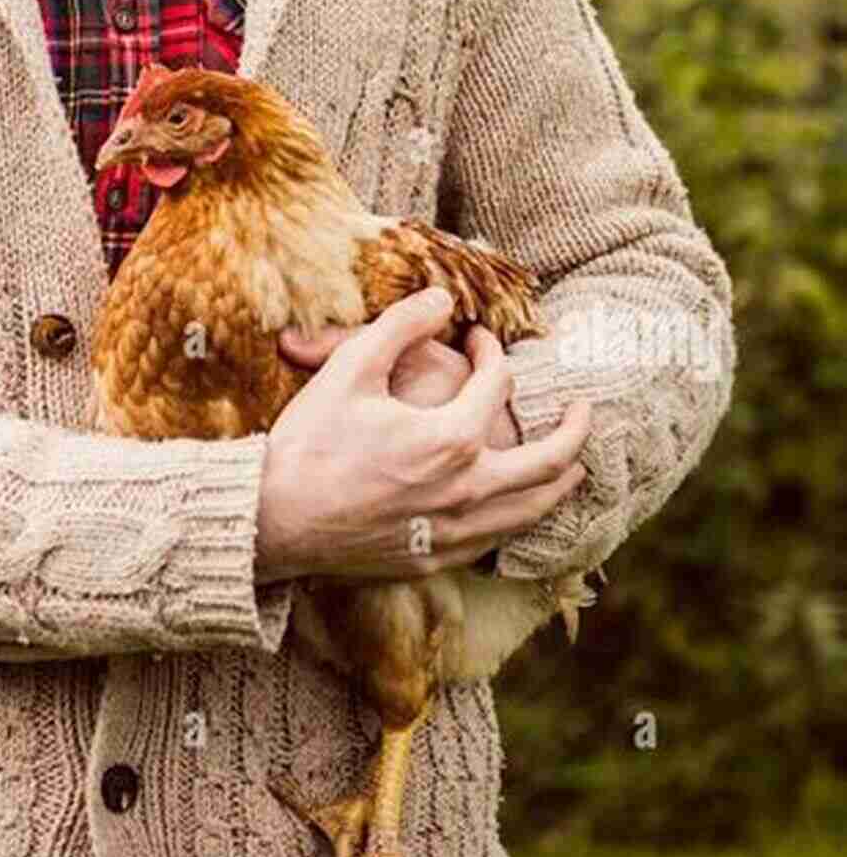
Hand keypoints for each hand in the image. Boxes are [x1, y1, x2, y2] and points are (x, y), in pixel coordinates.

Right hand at [256, 288, 590, 582]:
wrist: (272, 518)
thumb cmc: (309, 441)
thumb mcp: (352, 367)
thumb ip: (401, 324)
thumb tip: (441, 295)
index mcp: (452, 438)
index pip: (496, 384)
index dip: (491, 351)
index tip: (478, 338)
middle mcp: (467, 491)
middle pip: (549, 461)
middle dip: (575, 430)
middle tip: (585, 409)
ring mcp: (454, 532)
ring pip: (532, 509)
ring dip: (561, 482)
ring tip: (575, 465)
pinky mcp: (434, 560)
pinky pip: (497, 541)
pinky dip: (521, 518)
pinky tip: (518, 509)